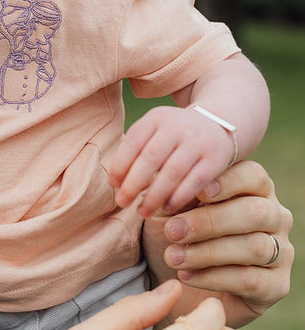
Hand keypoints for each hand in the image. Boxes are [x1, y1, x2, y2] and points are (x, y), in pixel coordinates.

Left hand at [109, 106, 231, 217]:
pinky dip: (177, 198)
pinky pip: (194, 182)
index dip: (120, 163)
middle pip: (151, 157)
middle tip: (122, 202)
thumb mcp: (155, 130)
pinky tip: (166, 208)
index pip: (134, 140)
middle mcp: (177, 127)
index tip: (112, 184)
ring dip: (154, 196)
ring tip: (142, 211)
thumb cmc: (175, 135)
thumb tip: (115, 182)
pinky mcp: (214, 160)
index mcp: (157, 117)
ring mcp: (197, 142)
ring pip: (172, 172)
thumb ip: (136, 150)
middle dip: (133, 183)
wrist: (218, 124)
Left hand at [143, 160, 293, 327]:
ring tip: (172, 257)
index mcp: (254, 188)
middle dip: (210, 221)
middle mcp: (275, 216)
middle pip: (255, 212)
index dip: (227, 182)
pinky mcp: (276, 285)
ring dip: (207, 252)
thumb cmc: (176, 232)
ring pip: (254, 247)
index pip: (252, 176)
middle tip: (172, 231)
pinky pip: (250, 280)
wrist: (175, 281)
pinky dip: (213, 278)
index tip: (198, 191)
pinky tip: (185, 275)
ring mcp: (282, 252)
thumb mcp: (169, 206)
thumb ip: (175, 188)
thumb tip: (170, 177)